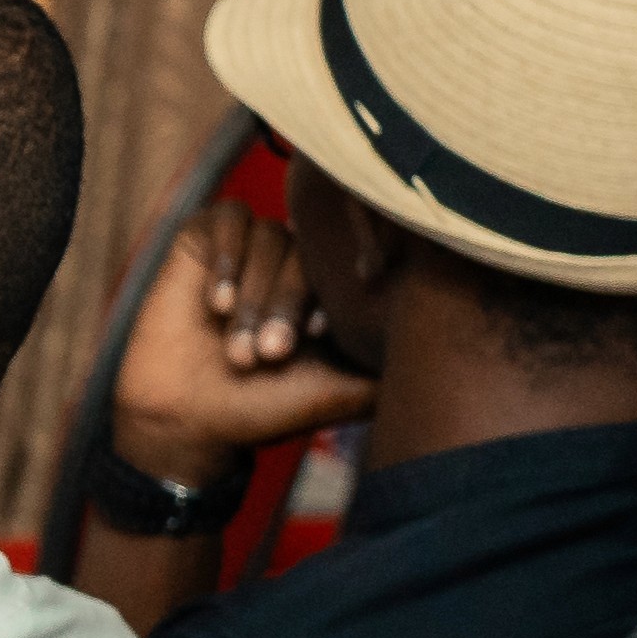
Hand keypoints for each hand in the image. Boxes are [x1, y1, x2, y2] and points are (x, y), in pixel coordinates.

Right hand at [109, 205, 373, 477]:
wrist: (187, 420)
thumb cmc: (263, 409)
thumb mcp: (342, 394)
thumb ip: (392, 372)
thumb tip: (449, 350)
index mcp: (327, 291)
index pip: (347, 264)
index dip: (330, 299)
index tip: (314, 340)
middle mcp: (291, 262)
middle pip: (306, 251)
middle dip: (284, 304)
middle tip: (267, 353)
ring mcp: (248, 248)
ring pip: (269, 237)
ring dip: (253, 292)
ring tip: (235, 341)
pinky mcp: (202, 240)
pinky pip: (227, 217)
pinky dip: (226, 256)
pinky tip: (216, 302)